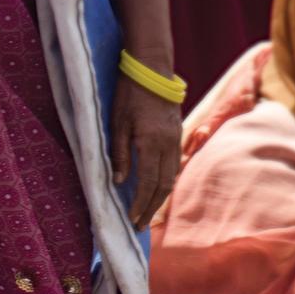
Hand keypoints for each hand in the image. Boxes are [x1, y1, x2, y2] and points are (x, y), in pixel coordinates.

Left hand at [109, 75, 181, 230]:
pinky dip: (165, 181)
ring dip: (160, 197)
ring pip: (172, 176)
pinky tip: (157, 189)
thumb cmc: (129, 94)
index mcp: (152, 143)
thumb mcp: (116, 124)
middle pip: (164, 185)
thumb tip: (121, 182)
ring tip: (147, 212)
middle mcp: (169, 144)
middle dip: (152, 208)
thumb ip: (120, 155)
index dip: (141, 206)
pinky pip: (174, 164)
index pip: (149, 184)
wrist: (151, 67)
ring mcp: (176, 138)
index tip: (133, 221)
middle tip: (140, 225)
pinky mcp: (177, 132)